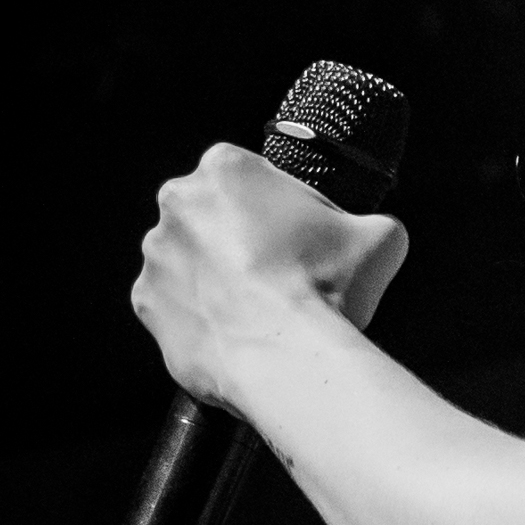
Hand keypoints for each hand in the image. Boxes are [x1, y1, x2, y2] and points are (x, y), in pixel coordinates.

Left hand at [130, 143, 410, 409]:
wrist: (286, 357)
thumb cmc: (328, 287)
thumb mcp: (380, 237)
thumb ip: (371, 222)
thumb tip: (379, 233)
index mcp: (225, 167)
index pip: (251, 175)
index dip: (280, 206)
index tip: (298, 236)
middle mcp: (178, 204)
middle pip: (212, 214)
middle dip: (238, 239)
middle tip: (279, 272)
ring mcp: (156, 256)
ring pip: (189, 259)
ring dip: (214, 277)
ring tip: (256, 309)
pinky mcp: (145, 305)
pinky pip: (173, 305)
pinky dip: (198, 315)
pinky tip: (233, 330)